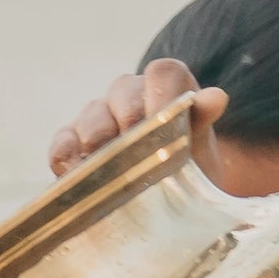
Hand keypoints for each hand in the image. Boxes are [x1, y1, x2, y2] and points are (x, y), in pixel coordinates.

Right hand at [49, 58, 219, 178]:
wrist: (165, 206)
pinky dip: (67, 158)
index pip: (163, 72)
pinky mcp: (70, 144)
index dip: (162, 93)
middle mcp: (129, 96)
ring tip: (108, 170)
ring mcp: (97, 118)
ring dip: (99, 142)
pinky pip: (63, 142)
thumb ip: (203, 120)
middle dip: (129, 120)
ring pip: (92, 115)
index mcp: (165, 89)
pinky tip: (77, 175)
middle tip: (136, 151)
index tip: (163, 123)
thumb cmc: (184, 172)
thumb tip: (215, 98)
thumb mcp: (200, 150)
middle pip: (123, 89)